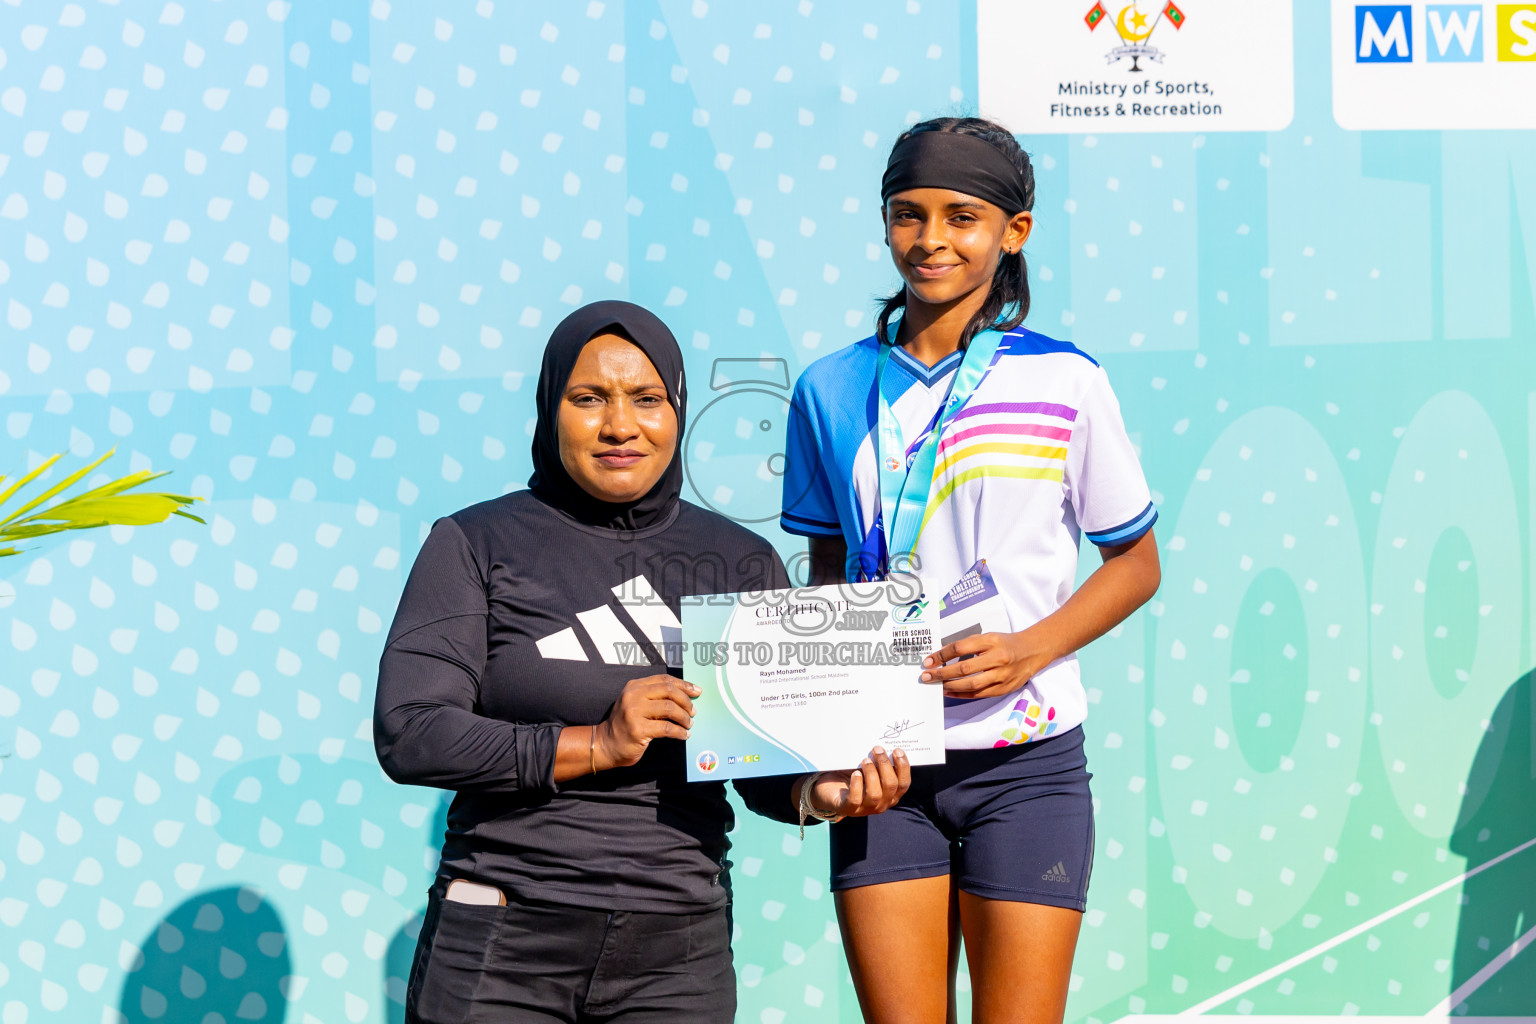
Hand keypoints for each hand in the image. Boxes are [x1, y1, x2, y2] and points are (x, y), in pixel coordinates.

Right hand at [593, 674, 697, 769]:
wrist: (606, 744)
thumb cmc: (626, 725)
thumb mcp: (636, 704)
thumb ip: (654, 697)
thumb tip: (686, 696)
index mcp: (634, 686)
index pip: (664, 679)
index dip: (683, 684)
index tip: (696, 691)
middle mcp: (633, 696)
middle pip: (668, 691)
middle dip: (686, 701)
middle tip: (693, 711)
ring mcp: (634, 712)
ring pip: (669, 708)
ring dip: (684, 717)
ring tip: (689, 724)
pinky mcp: (638, 729)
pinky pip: (666, 728)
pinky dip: (679, 732)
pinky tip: (683, 735)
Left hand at [805, 747, 910, 817]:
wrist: (830, 790)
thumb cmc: (854, 776)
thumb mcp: (870, 770)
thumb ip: (879, 763)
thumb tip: (884, 746)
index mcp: (891, 794)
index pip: (904, 784)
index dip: (903, 767)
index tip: (897, 750)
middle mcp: (882, 803)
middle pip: (891, 786)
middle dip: (885, 765)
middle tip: (877, 749)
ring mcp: (866, 808)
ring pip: (875, 793)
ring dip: (871, 773)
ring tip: (864, 760)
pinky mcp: (850, 809)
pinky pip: (856, 799)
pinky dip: (857, 785)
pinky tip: (855, 773)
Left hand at [919, 630, 1049, 699]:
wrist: (1032, 652)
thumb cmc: (1006, 644)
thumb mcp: (988, 637)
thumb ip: (968, 645)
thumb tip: (942, 656)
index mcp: (991, 641)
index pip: (960, 647)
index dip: (942, 655)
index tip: (928, 660)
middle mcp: (997, 658)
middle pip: (964, 668)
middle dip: (942, 673)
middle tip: (927, 676)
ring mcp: (1002, 675)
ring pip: (971, 684)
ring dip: (950, 686)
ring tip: (937, 685)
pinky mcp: (1004, 688)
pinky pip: (979, 694)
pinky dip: (962, 694)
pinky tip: (950, 692)